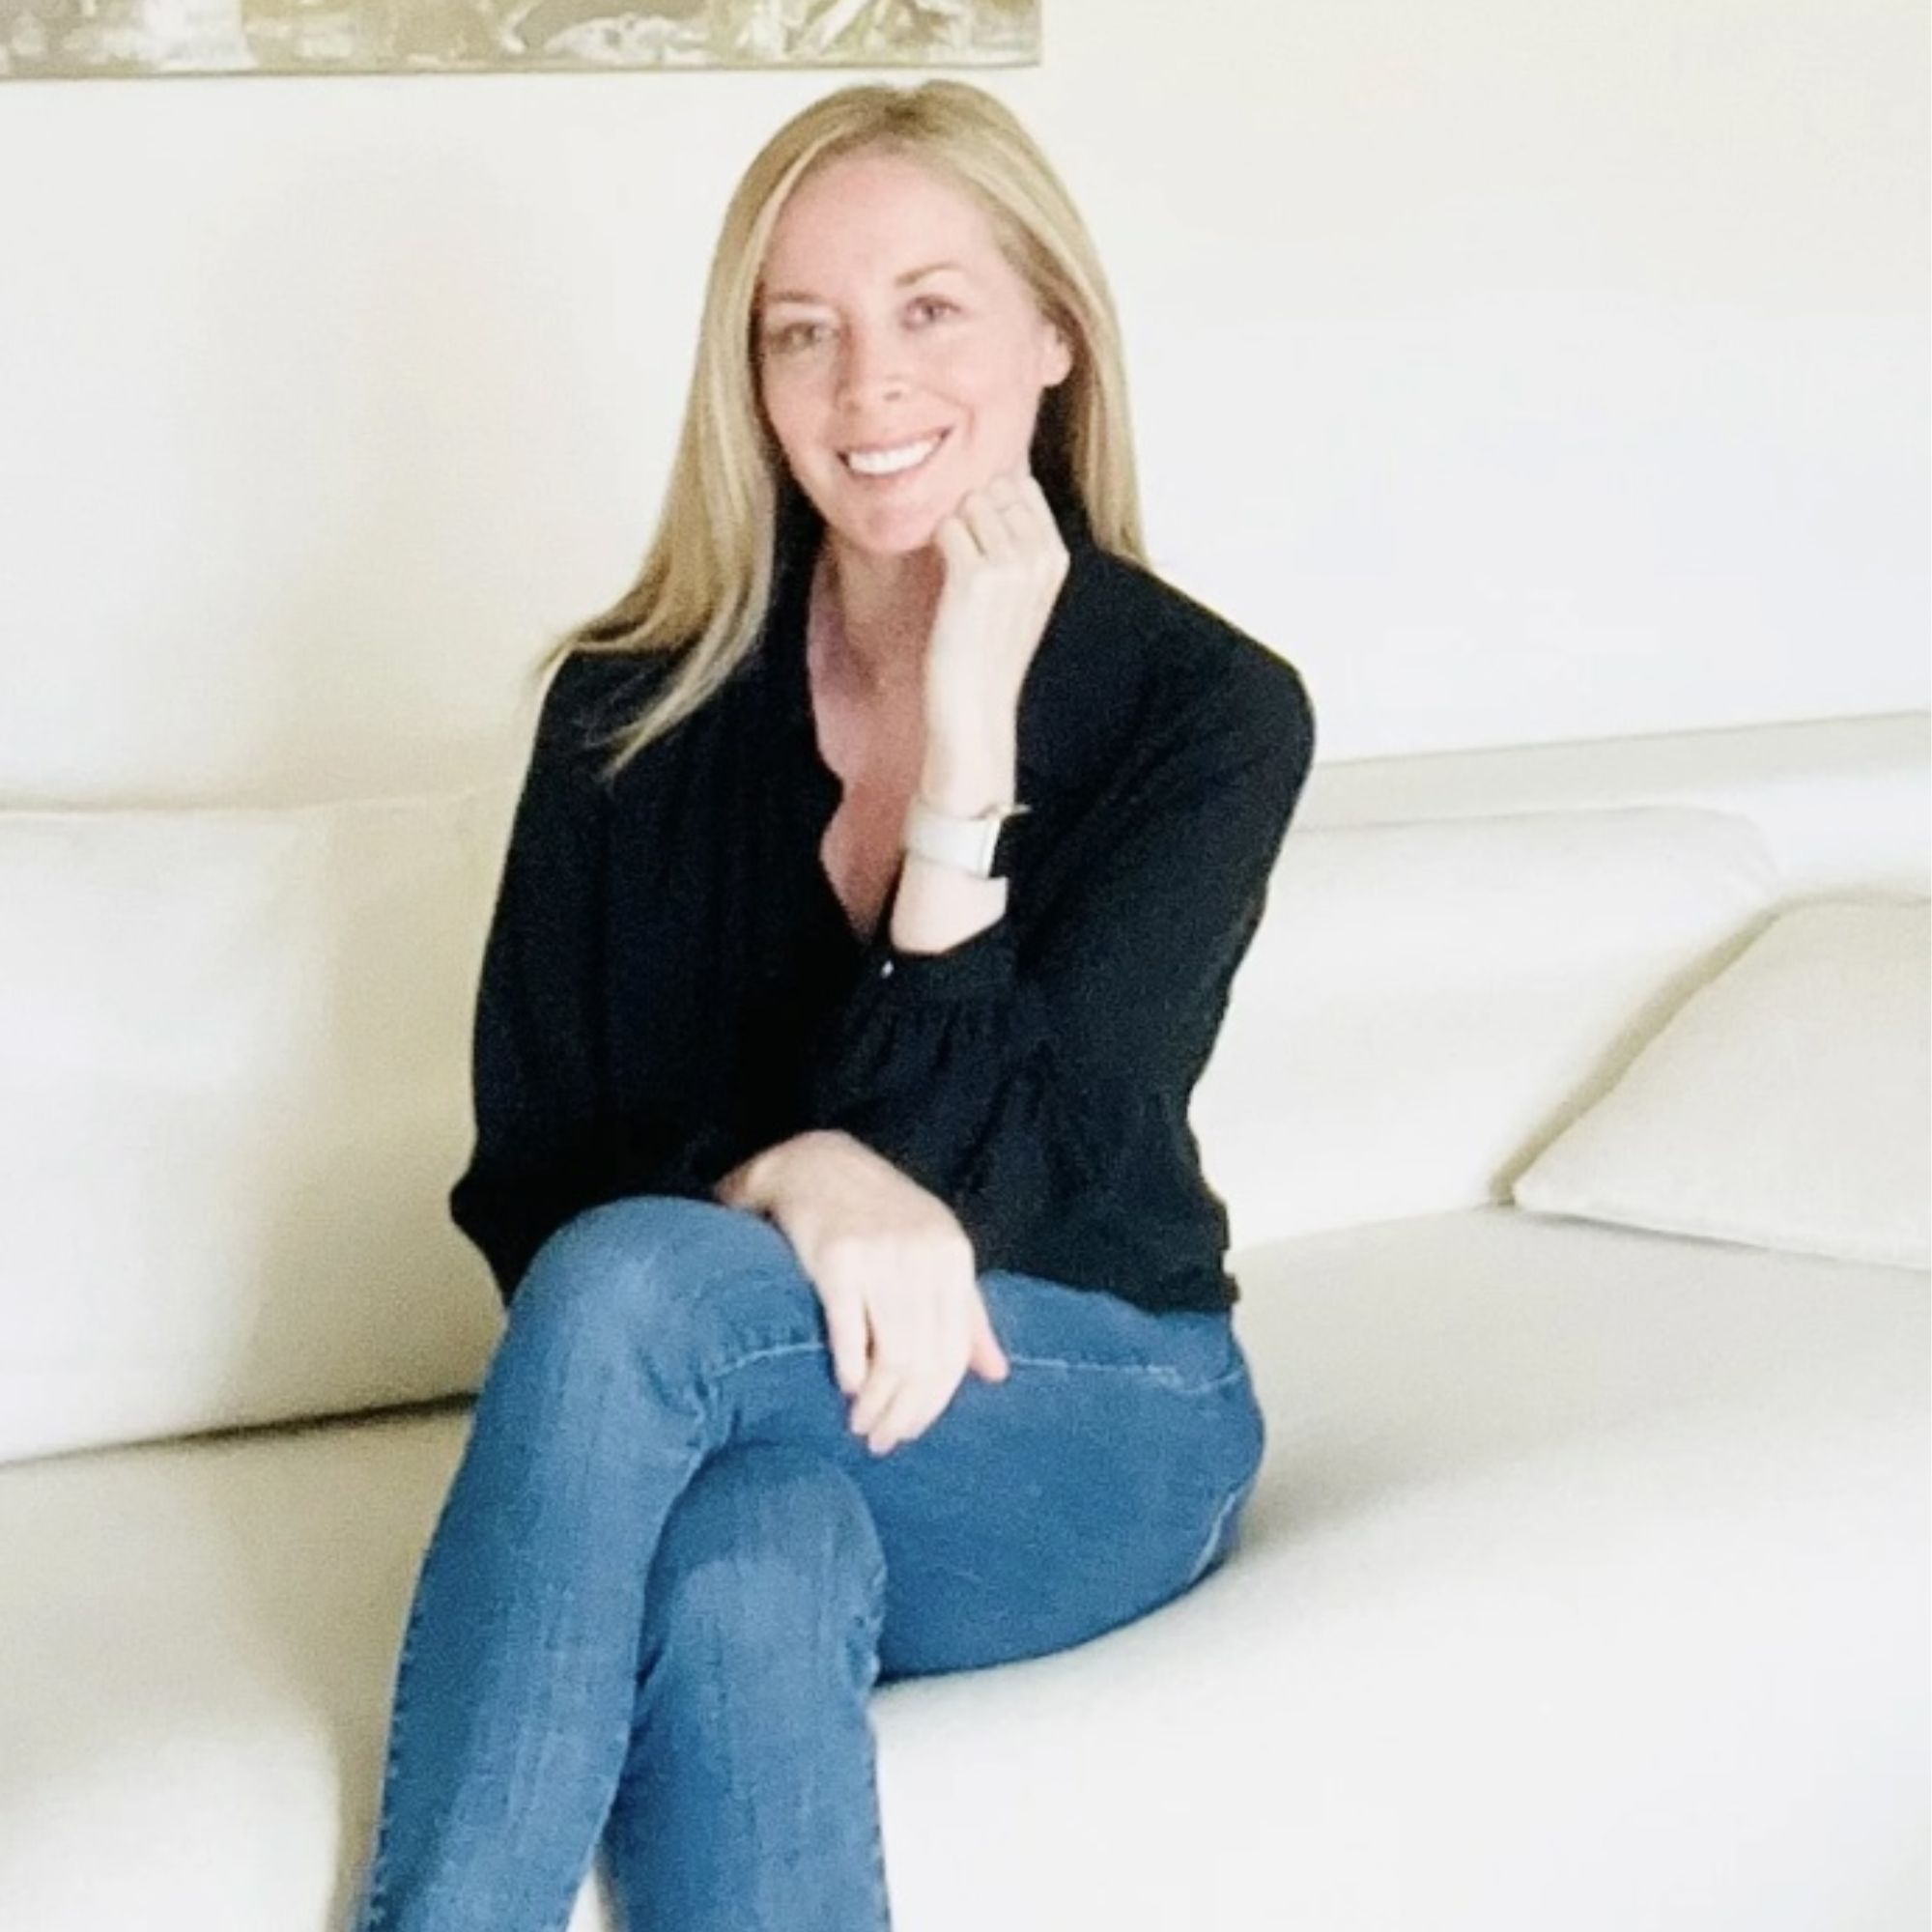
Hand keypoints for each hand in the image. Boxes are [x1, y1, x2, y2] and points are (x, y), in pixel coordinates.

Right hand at [714, 1130, 1010, 1452]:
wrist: (814, 1161)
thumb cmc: (877, 1214)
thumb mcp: (933, 1252)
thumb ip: (966, 1313)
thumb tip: (995, 1374)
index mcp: (952, 1255)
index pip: (954, 1350)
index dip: (934, 1402)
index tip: (910, 1432)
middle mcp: (922, 1256)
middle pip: (926, 1359)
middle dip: (905, 1412)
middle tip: (883, 1441)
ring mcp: (880, 1256)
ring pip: (894, 1354)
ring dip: (878, 1403)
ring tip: (861, 1425)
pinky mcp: (835, 1259)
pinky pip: (851, 1331)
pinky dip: (851, 1370)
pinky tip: (847, 1389)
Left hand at [921, 468, 1069, 778]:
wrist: (974, 708)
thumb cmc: (986, 650)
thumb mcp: (1020, 594)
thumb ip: (1017, 542)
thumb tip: (988, 489)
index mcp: (1057, 557)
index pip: (1022, 486)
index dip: (989, 504)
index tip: (976, 542)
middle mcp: (1042, 556)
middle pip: (994, 488)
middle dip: (968, 513)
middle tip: (958, 560)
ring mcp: (1012, 565)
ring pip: (968, 503)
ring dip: (950, 530)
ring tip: (951, 574)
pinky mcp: (977, 577)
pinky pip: (946, 527)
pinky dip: (935, 546)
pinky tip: (940, 579)